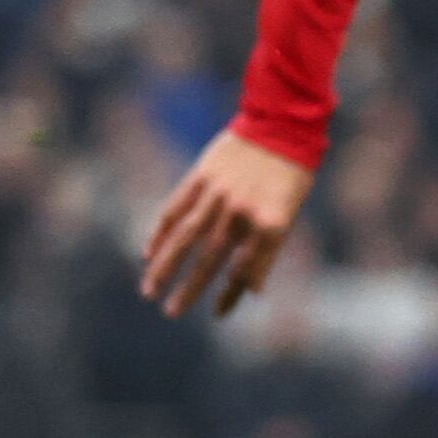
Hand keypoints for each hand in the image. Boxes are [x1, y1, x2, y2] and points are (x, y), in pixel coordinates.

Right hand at [141, 127, 315, 318]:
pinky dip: (160, 231)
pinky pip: (175, 208)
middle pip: (211, 256)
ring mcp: (219, 193)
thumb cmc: (290, 174)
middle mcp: (243, 210)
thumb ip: (269, 249)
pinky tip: (148, 253)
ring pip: (186, 236)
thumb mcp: (290, 212)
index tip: (219, 315)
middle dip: (190, 287)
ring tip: (149, 291)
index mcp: (271, 221)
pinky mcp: (201, 176)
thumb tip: (253, 290)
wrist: (282, 123)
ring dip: (165, 265)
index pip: (246, 267)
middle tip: (172, 313)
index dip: (231, 293)